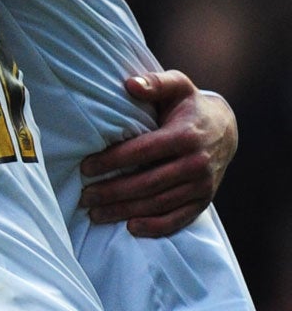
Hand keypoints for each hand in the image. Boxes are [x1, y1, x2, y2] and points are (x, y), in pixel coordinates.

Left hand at [81, 70, 236, 236]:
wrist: (226, 129)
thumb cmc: (189, 107)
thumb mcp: (178, 86)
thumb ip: (155, 83)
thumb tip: (130, 84)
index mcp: (186, 136)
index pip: (142, 152)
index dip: (111, 161)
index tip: (85, 168)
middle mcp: (197, 163)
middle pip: (147, 183)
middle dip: (112, 192)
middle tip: (84, 197)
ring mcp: (202, 185)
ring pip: (159, 204)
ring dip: (125, 212)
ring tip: (96, 214)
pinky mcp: (204, 200)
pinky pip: (179, 219)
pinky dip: (155, 227)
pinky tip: (130, 227)